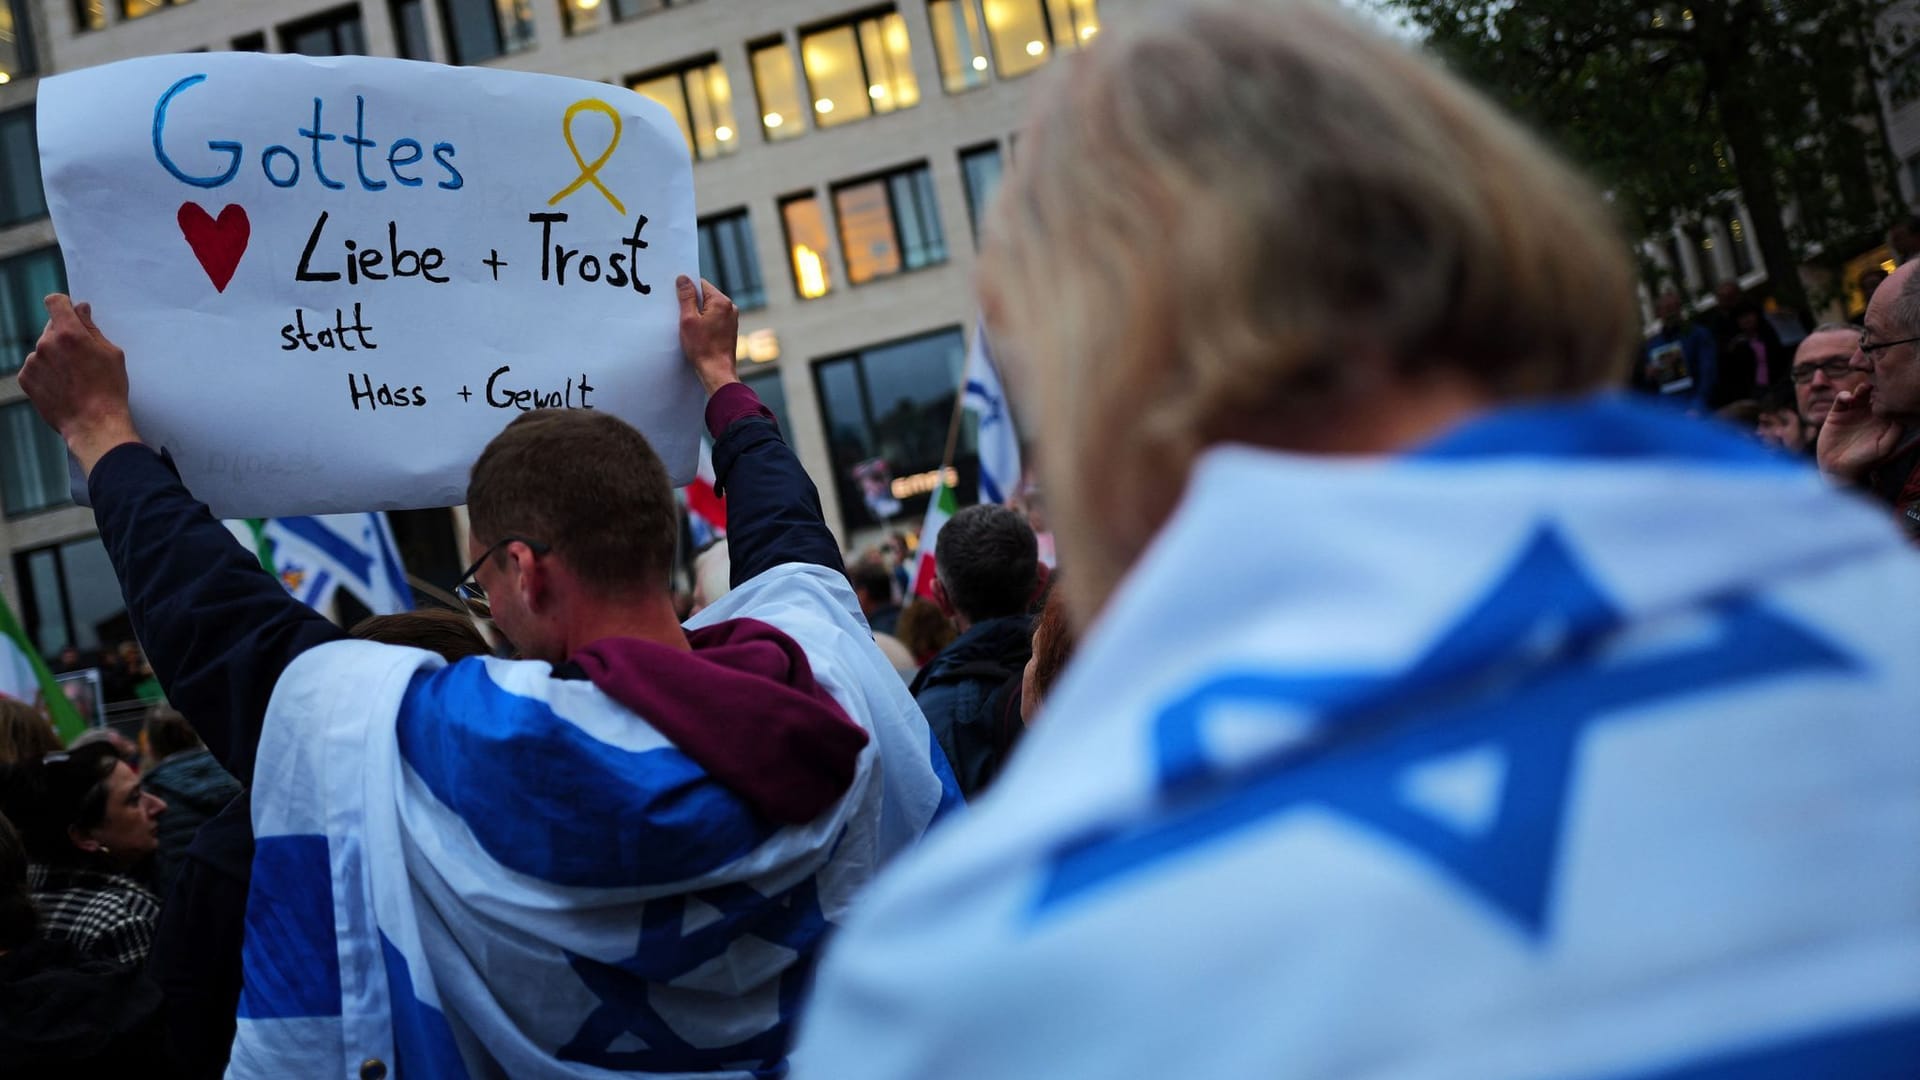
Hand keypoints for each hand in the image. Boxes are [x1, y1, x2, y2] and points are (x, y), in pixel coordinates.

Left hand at [18, 295, 141, 476]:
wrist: (94, 423)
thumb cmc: (108, 390)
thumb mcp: (112, 354)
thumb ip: (92, 329)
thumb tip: (81, 311)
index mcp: (69, 334)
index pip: (55, 302)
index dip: (64, 305)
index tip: (70, 313)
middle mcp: (46, 344)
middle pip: (51, 328)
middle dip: (65, 336)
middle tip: (82, 357)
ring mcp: (33, 362)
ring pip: (44, 349)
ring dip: (55, 356)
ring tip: (73, 377)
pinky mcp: (26, 378)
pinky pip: (35, 366)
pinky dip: (46, 372)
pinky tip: (63, 385)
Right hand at [676, 275, 738, 396]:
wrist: (717, 371)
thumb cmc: (702, 347)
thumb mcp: (688, 319)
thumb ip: (686, 297)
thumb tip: (683, 278)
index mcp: (721, 301)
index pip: (701, 284)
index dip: (687, 289)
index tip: (676, 296)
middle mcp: (730, 308)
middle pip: (706, 296)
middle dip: (691, 302)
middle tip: (679, 312)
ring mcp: (731, 319)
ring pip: (709, 308)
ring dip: (697, 313)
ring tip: (687, 325)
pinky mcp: (729, 329)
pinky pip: (714, 318)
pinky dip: (704, 321)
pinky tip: (696, 332)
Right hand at [1816, 384, 1901, 482]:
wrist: (1837, 469)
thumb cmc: (1865, 461)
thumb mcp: (1885, 447)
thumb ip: (1896, 431)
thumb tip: (1902, 413)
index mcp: (1883, 420)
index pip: (1891, 402)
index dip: (1893, 394)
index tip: (1893, 390)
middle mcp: (1870, 414)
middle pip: (1876, 394)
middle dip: (1879, 387)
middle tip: (1879, 383)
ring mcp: (1853, 412)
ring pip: (1860, 393)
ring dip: (1863, 388)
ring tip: (1865, 388)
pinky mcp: (1837, 413)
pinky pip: (1841, 399)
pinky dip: (1844, 395)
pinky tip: (1847, 398)